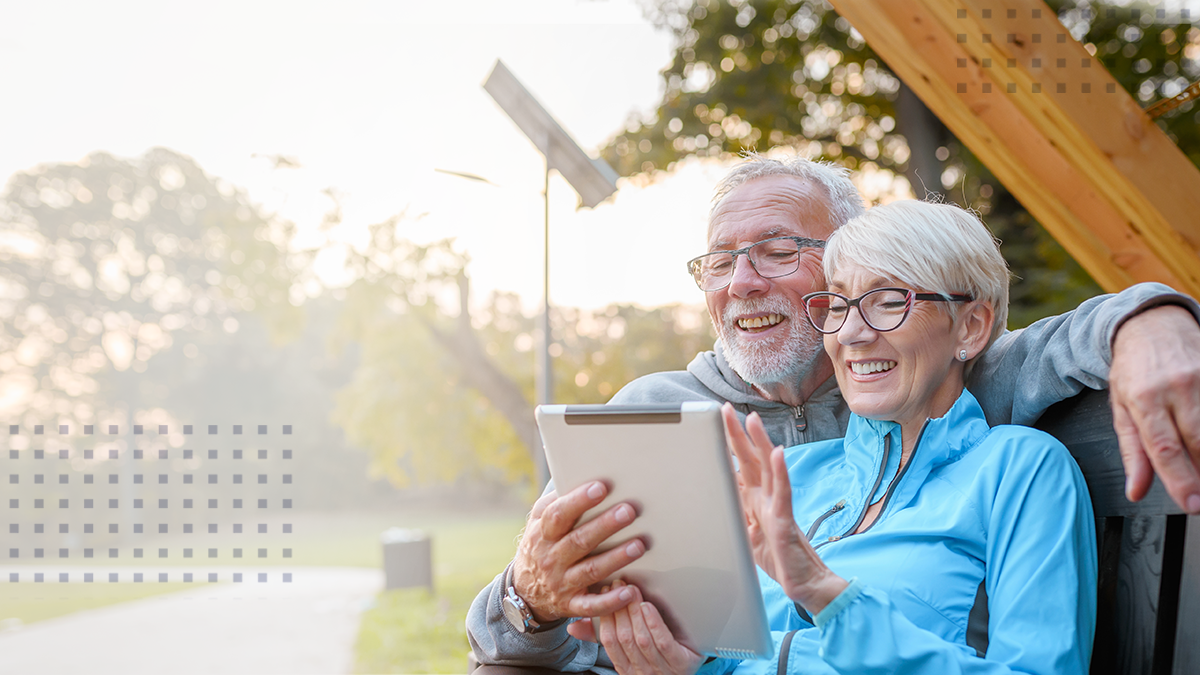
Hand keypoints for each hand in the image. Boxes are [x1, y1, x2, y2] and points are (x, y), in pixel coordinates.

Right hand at [512, 482, 644, 621]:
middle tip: (628, 511)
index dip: (578, 501)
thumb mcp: (537, 525)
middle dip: (605, 526)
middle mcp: (551, 559)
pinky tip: (630, 591)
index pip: (558, 515)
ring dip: (616, 558)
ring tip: (639, 545)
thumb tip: (573, 475)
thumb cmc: (540, 547)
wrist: (524, 592)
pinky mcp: (572, 605)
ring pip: (591, 570)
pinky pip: (592, 606)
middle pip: (579, 541)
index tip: (601, 487)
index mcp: (543, 535)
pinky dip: (611, 601)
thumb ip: (553, 504)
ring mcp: (562, 583)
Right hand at [575, 581, 702, 674]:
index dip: (604, 616)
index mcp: (625, 667)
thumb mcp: (628, 646)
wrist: (691, 666)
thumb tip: (573, 626)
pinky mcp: (681, 663)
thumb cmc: (657, 652)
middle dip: (619, 609)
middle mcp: (641, 671)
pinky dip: (654, 624)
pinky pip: (663, 643)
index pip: (608, 641)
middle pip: (624, 638)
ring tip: (632, 591)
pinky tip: (648, 607)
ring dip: (635, 613)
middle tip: (618, 584)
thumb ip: (601, 634)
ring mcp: (662, 669)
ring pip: (642, 639)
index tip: (604, 593)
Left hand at [722, 404, 846, 612]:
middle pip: (750, 459)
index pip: (739, 467)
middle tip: (725, 409)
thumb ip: (733, 513)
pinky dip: (780, 471)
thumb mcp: (745, 533)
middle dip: (737, 434)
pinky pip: (783, 492)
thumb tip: (714, 497)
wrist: (803, 584)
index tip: (715, 423)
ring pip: (768, 468)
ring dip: (760, 443)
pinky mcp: (785, 520)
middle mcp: (766, 498)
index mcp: (754, 501)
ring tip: (753, 420)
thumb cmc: (777, 558)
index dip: (727, 446)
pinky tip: (778, 454)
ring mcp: (777, 506)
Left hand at [1110, 305, 1199, 512]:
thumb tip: (1135, 490)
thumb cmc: (1133, 370)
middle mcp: (1176, 388)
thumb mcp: (1120, 409)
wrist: (1151, 325)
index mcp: (1144, 399)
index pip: (1164, 448)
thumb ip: (1132, 452)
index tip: (1192, 505)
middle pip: (1198, 441)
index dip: (1181, 481)